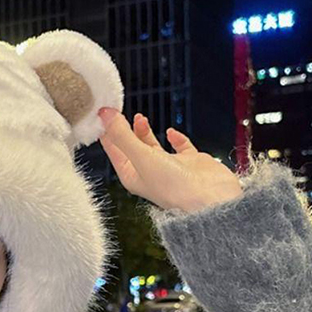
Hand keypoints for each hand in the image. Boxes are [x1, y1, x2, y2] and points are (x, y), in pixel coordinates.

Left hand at [98, 108, 243, 212]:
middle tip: (120, 113)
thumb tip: (105, 116)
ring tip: (140, 118)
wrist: (208, 197)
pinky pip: (180, 146)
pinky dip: (175, 138)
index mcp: (131, 176)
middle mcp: (148, 173)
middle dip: (126, 130)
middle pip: (131, 147)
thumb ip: (123, 135)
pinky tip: (171, 132)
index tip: (103, 114)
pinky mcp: (188, 163)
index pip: (114, 151)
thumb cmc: (172, 187)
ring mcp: (168, 167)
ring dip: (145, 132)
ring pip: (152, 146)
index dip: (108, 133)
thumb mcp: (141, 157)